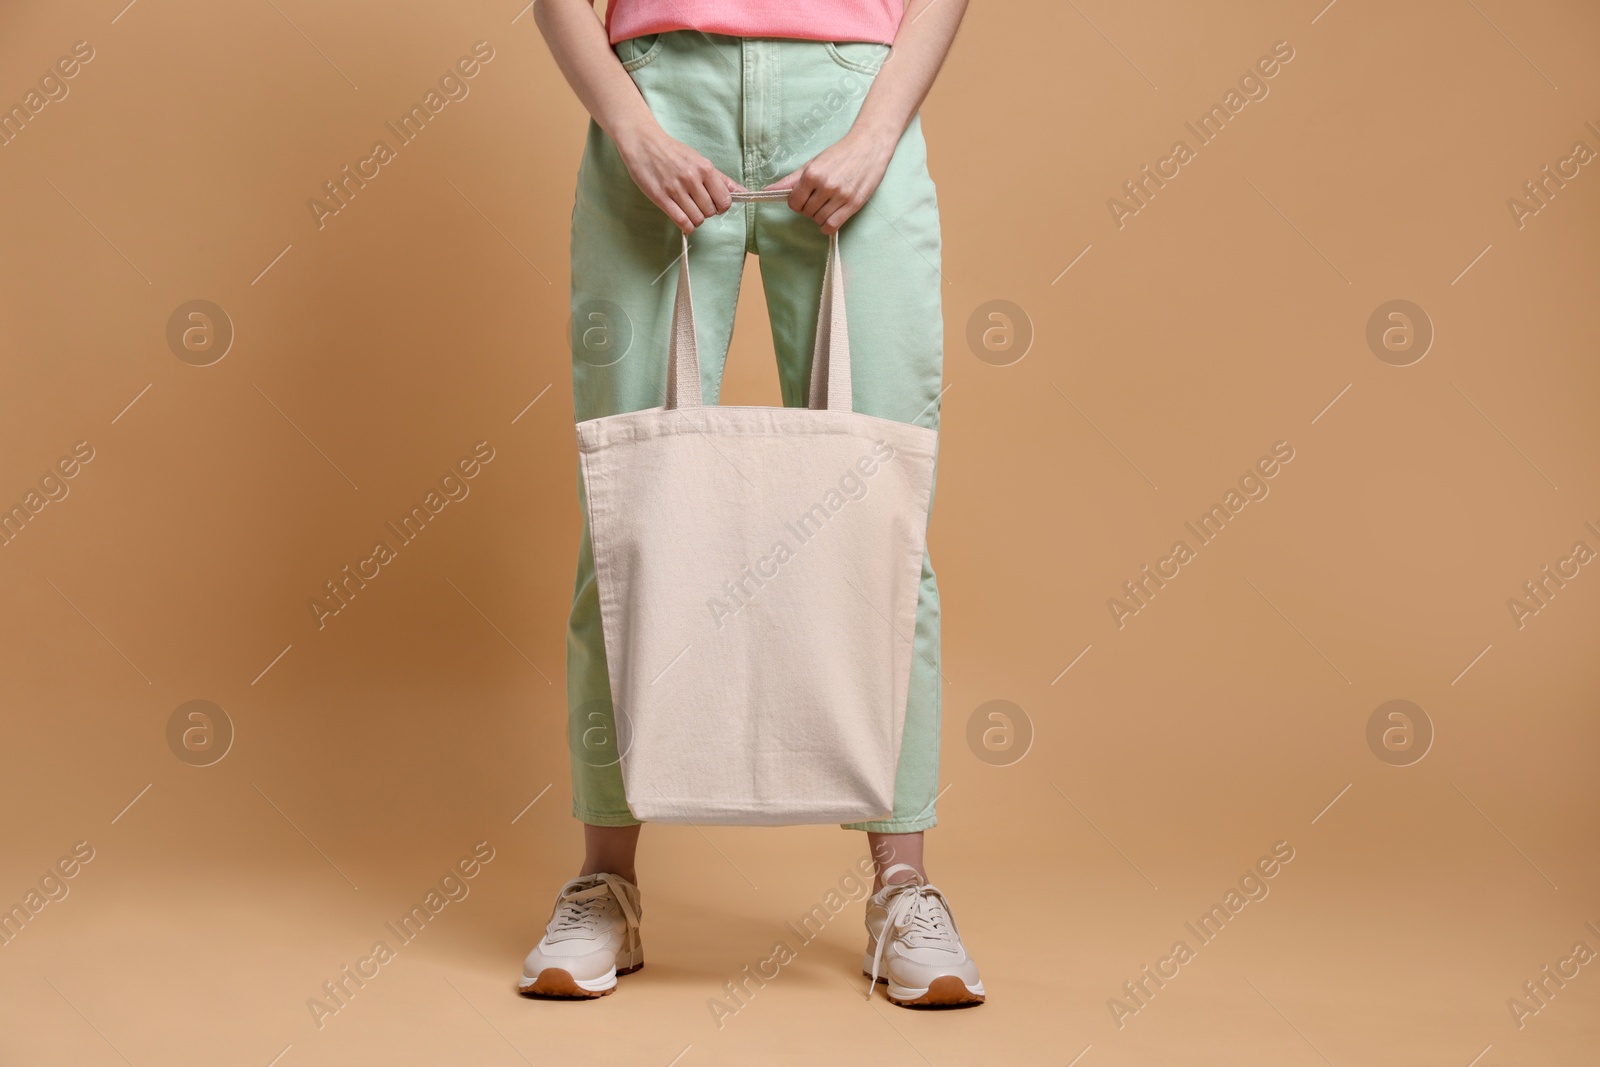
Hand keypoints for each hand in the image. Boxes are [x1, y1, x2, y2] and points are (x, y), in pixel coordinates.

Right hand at [615, 123, 745, 233]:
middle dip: (707, 212)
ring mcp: (676, 189)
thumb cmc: (673, 152)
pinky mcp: (661, 198)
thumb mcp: (700, 160)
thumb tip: (742, 192)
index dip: (721, 206)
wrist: (644, 144)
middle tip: (698, 205)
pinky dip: (687, 226)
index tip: (714, 203)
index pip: (724, 200)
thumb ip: (721, 179)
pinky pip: (681, 221)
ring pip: (697, 219)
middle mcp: (692, 179)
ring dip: (696, 219)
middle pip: (710, 211)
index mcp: (704, 168)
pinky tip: (684, 220)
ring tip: (689, 210)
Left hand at [775, 129, 895, 234]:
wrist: (869, 146)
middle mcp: (826, 186)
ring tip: (826, 205)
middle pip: (806, 212)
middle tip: (817, 199)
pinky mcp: (854, 204)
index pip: (794, 203)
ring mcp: (841, 196)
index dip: (796, 203)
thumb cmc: (839, 154)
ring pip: (819, 220)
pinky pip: (833, 226)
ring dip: (819, 217)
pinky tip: (830, 218)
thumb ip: (790, 180)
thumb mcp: (812, 164)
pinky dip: (828, 226)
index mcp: (812, 174)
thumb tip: (767, 191)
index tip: (803, 198)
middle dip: (808, 209)